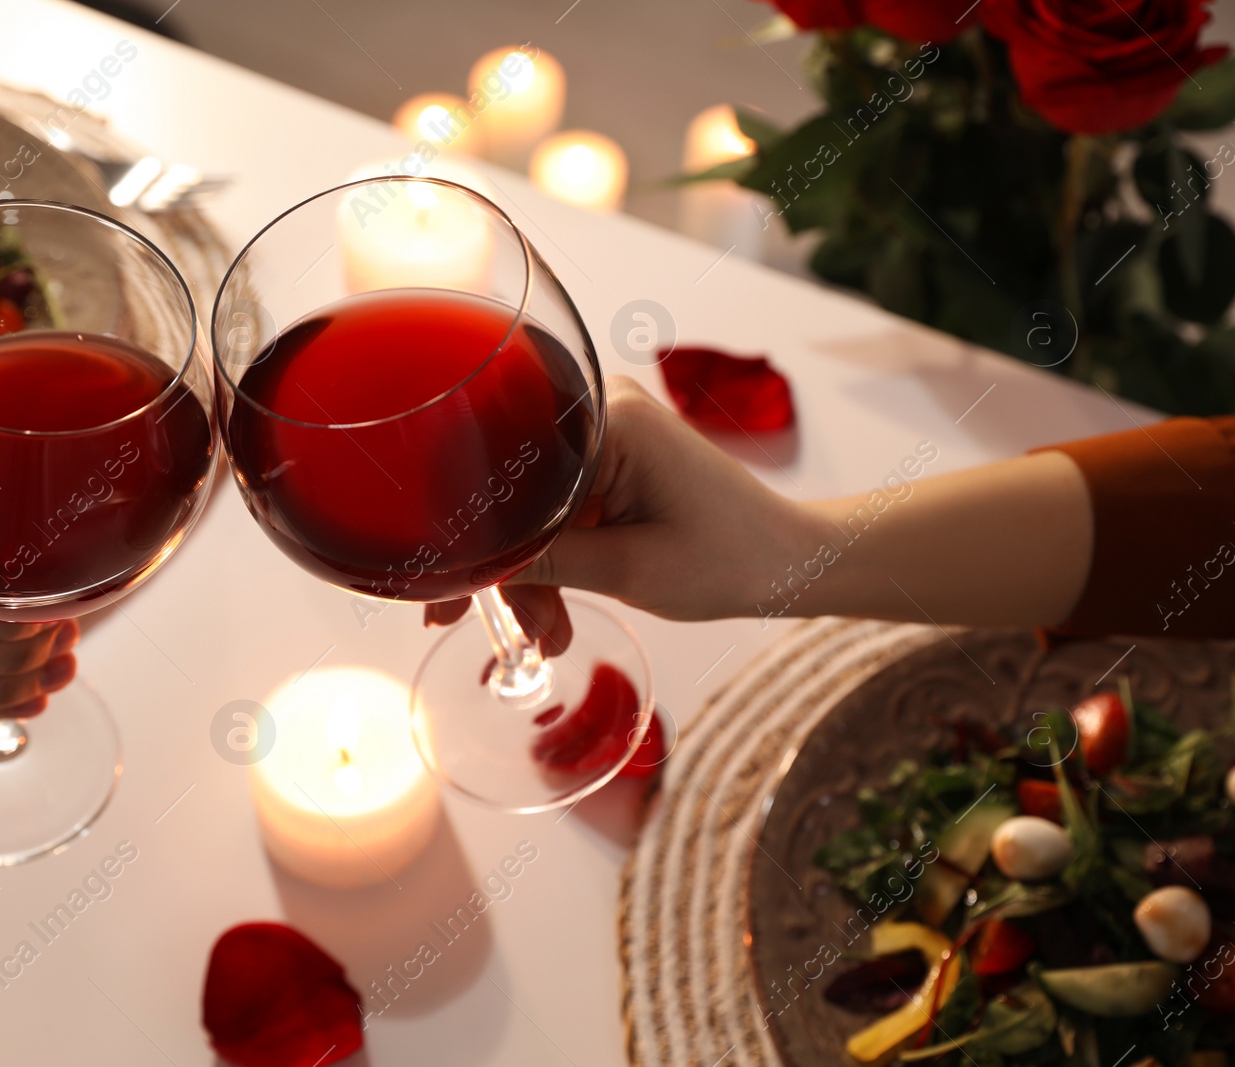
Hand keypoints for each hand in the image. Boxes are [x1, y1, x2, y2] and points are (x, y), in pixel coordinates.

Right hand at [427, 376, 819, 632]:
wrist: (790, 561)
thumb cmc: (729, 558)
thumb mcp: (626, 570)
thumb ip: (540, 563)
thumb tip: (466, 567)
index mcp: (609, 418)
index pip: (506, 465)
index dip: (468, 527)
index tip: (444, 588)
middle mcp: (601, 407)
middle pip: (512, 485)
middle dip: (497, 560)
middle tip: (463, 622)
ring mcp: (605, 431)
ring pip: (530, 503)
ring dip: (526, 571)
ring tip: (545, 637)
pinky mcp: (611, 457)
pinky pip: (555, 505)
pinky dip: (549, 556)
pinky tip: (551, 613)